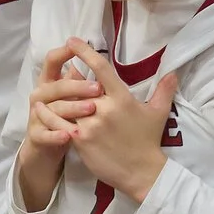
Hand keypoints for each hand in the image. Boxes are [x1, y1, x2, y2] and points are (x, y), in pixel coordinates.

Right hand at [17, 44, 98, 208]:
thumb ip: (80, 79)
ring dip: (72, 108)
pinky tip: (72, 135)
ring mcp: (36, 116)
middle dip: (76, 86)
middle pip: (55, 86)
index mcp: (50, 83)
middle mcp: (40, 96)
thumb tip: (96, 57)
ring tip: (91, 110)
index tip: (77, 45)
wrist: (44, 148)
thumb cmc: (64, 117)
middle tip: (98, 88)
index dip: (63, 52)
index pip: (52, 61)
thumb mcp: (72, 96)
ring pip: (52, 109)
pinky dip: (57, 135)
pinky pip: (45, 134)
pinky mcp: (36, 136)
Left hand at [60, 39, 175, 201]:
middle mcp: (103, 109)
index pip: (101, 69)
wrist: (141, 172)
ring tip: (45, 90)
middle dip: (68, 78)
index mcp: (121, 98)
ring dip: (55, 97)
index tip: (73, 41)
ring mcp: (89, 125)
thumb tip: (173, 71)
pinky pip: (59, 125)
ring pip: (65, 105)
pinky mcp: (79, 141)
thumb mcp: (158, 113)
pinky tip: (40, 110)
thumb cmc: (148, 141)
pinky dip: (49, 116)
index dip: (85, 52)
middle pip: (78, 86)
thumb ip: (164, 90)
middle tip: (60, 71)